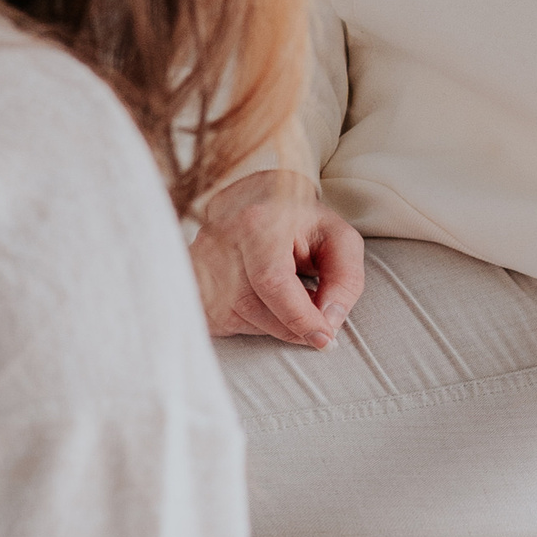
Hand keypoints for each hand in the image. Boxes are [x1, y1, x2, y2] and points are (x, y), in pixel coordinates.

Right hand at [192, 169, 365, 345]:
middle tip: (314, 323)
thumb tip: (329, 323)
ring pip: (237, 316)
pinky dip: (249, 322)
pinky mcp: (192, 278)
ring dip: (272, 323)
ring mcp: (199, 260)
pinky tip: (263, 302)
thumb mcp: (338, 239)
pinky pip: (220, 319)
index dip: (299, 318)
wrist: (253, 198)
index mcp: (257, 222)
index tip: (323, 338)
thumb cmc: (300, 222)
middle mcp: (220, 239)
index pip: (272, 281)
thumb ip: (345, 279)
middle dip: (290, 325)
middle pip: (254, 306)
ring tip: (290, 302)